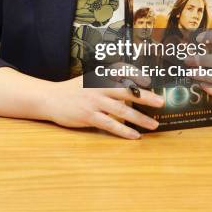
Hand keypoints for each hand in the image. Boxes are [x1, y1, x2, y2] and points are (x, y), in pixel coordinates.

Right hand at [42, 74, 163, 139]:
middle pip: (127, 92)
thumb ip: (107, 80)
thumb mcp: (89, 79)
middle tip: (161, 103)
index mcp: (101, 78)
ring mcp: (94, 102)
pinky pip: (110, 125)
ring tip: (153, 125)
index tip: (154, 82)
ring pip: (121, 111)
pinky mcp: (88, 116)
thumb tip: (127, 83)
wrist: (50, 98)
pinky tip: (134, 135)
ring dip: (139, 118)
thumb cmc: (73, 90)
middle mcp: (99, 88)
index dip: (139, 79)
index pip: (123, 76)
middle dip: (145, 97)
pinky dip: (124, 130)